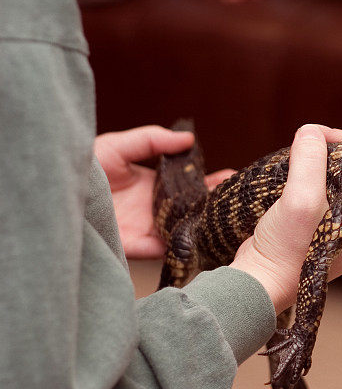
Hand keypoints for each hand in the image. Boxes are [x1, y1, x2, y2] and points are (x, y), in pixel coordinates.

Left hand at [95, 126, 233, 258]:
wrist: (55, 197)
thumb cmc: (83, 169)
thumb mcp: (117, 146)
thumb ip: (152, 140)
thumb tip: (189, 139)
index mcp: (153, 184)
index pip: (189, 183)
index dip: (211, 180)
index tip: (232, 176)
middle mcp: (154, 208)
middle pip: (193, 208)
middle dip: (216, 203)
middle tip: (239, 198)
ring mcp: (146, 228)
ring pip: (185, 229)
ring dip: (205, 224)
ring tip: (227, 217)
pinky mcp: (135, 246)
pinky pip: (164, 249)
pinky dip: (183, 245)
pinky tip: (201, 236)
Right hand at [230, 124, 341, 313]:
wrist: (258, 281)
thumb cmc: (289, 251)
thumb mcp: (303, 199)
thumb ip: (311, 160)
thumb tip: (311, 132)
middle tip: (324, 138)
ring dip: (329, 159)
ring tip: (308, 146)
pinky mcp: (325, 221)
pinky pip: (327, 185)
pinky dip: (313, 172)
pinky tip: (296, 161)